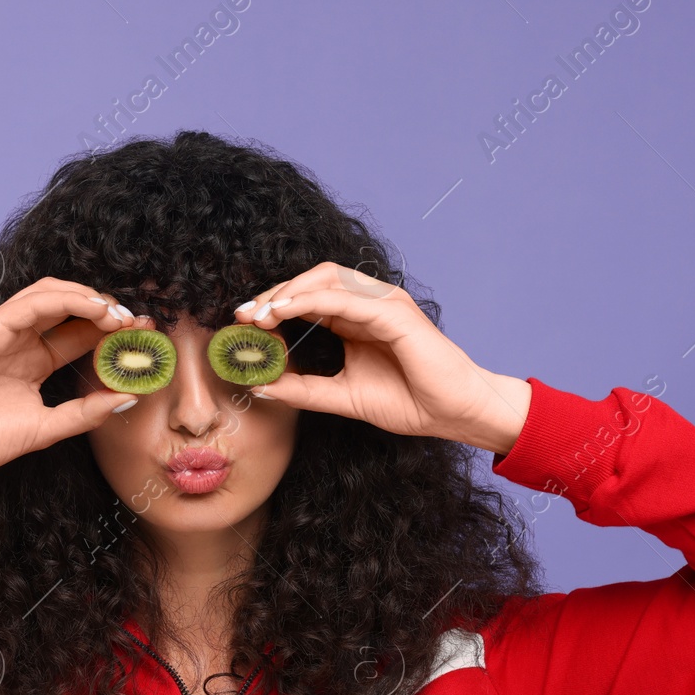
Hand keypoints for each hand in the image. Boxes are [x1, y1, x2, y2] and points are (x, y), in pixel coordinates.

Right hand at [0, 279, 148, 499]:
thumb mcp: (48, 427)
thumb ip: (86, 412)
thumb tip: (128, 396)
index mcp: (32, 360)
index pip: (79, 333)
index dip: (112, 330)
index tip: (144, 335)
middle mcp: (19, 340)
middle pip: (70, 308)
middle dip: (106, 309)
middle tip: (138, 320)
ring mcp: (2, 331)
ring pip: (51, 294)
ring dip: (89, 298)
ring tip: (118, 314)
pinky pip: (31, 304)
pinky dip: (66, 300)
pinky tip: (93, 309)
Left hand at [236, 262, 531, 454]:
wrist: (453, 414)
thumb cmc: (409, 403)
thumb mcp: (342, 397)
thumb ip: (303, 390)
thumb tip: (260, 387)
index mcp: (357, 318)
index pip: (308, 297)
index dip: (273, 304)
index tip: (241, 323)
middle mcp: (369, 303)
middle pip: (312, 280)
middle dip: (273, 293)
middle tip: (242, 315)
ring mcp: (383, 303)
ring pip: (325, 279)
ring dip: (286, 292)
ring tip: (258, 313)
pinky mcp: (394, 313)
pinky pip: (344, 298)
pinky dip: (308, 300)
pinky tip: (282, 312)